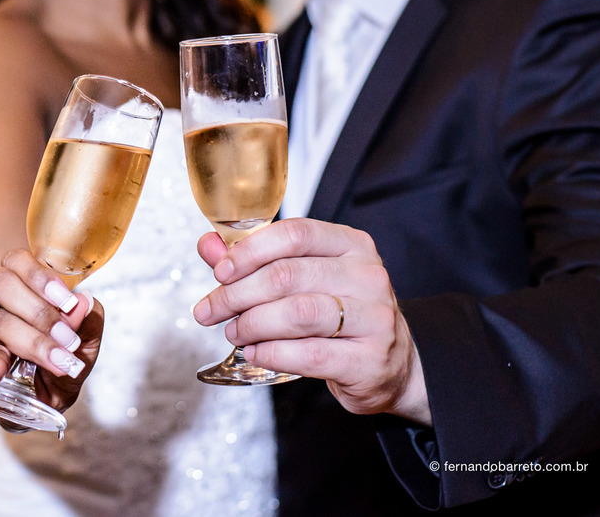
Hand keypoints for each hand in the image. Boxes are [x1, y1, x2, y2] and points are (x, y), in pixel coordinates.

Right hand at [0, 248, 103, 413]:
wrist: (39, 390)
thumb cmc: (59, 351)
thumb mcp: (83, 340)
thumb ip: (87, 322)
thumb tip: (85, 303)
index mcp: (20, 279)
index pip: (17, 260)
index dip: (40, 277)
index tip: (68, 302)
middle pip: (1, 284)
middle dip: (39, 311)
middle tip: (68, 338)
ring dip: (31, 341)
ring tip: (56, 361)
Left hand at [192, 218, 430, 424]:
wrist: (391, 365)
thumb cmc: (340, 313)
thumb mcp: (304, 278)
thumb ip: (255, 259)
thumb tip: (209, 245)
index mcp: (351, 244)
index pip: (294, 234)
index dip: (249, 251)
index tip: (219, 272)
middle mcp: (368, 275)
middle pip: (288, 275)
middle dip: (237, 294)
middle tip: (211, 310)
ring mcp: (374, 317)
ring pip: (298, 313)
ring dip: (252, 324)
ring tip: (234, 332)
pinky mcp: (370, 359)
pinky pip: (310, 354)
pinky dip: (272, 352)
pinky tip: (255, 352)